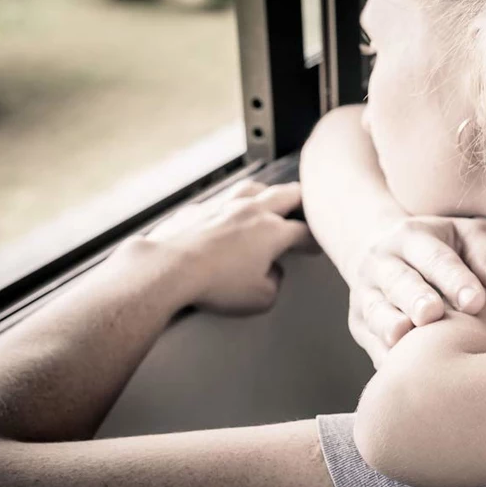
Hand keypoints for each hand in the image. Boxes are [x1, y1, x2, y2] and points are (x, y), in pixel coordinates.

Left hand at [143, 180, 314, 314]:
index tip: (315, 247)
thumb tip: (271, 274)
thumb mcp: (260, 298)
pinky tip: (226, 215)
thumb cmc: (216, 284)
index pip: (304, 231)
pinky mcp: (199, 210)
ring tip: (270, 199)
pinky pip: (221, 202)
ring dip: (267, 192)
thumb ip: (274, 283)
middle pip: (287, 194)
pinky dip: (230, 206)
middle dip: (302, 201)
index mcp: (273, 231)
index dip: (314, 240)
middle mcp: (252, 211)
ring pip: (253, 188)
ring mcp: (224, 207)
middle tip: (308, 206)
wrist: (170, 270)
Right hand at [349, 216, 485, 366]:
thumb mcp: (470, 236)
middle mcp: (382, 262)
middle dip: (415, 298)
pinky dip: (382, 355)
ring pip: (376, 311)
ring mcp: (366, 294)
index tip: (477, 302)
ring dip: (389, 326)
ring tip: (404, 338)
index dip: (455, 279)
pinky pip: (369, 342)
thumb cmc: (446, 249)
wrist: (389, 256)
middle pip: (399, 281)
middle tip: (432, 315)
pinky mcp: (360, 324)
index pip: (435, 257)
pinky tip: (398, 368)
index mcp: (412, 236)